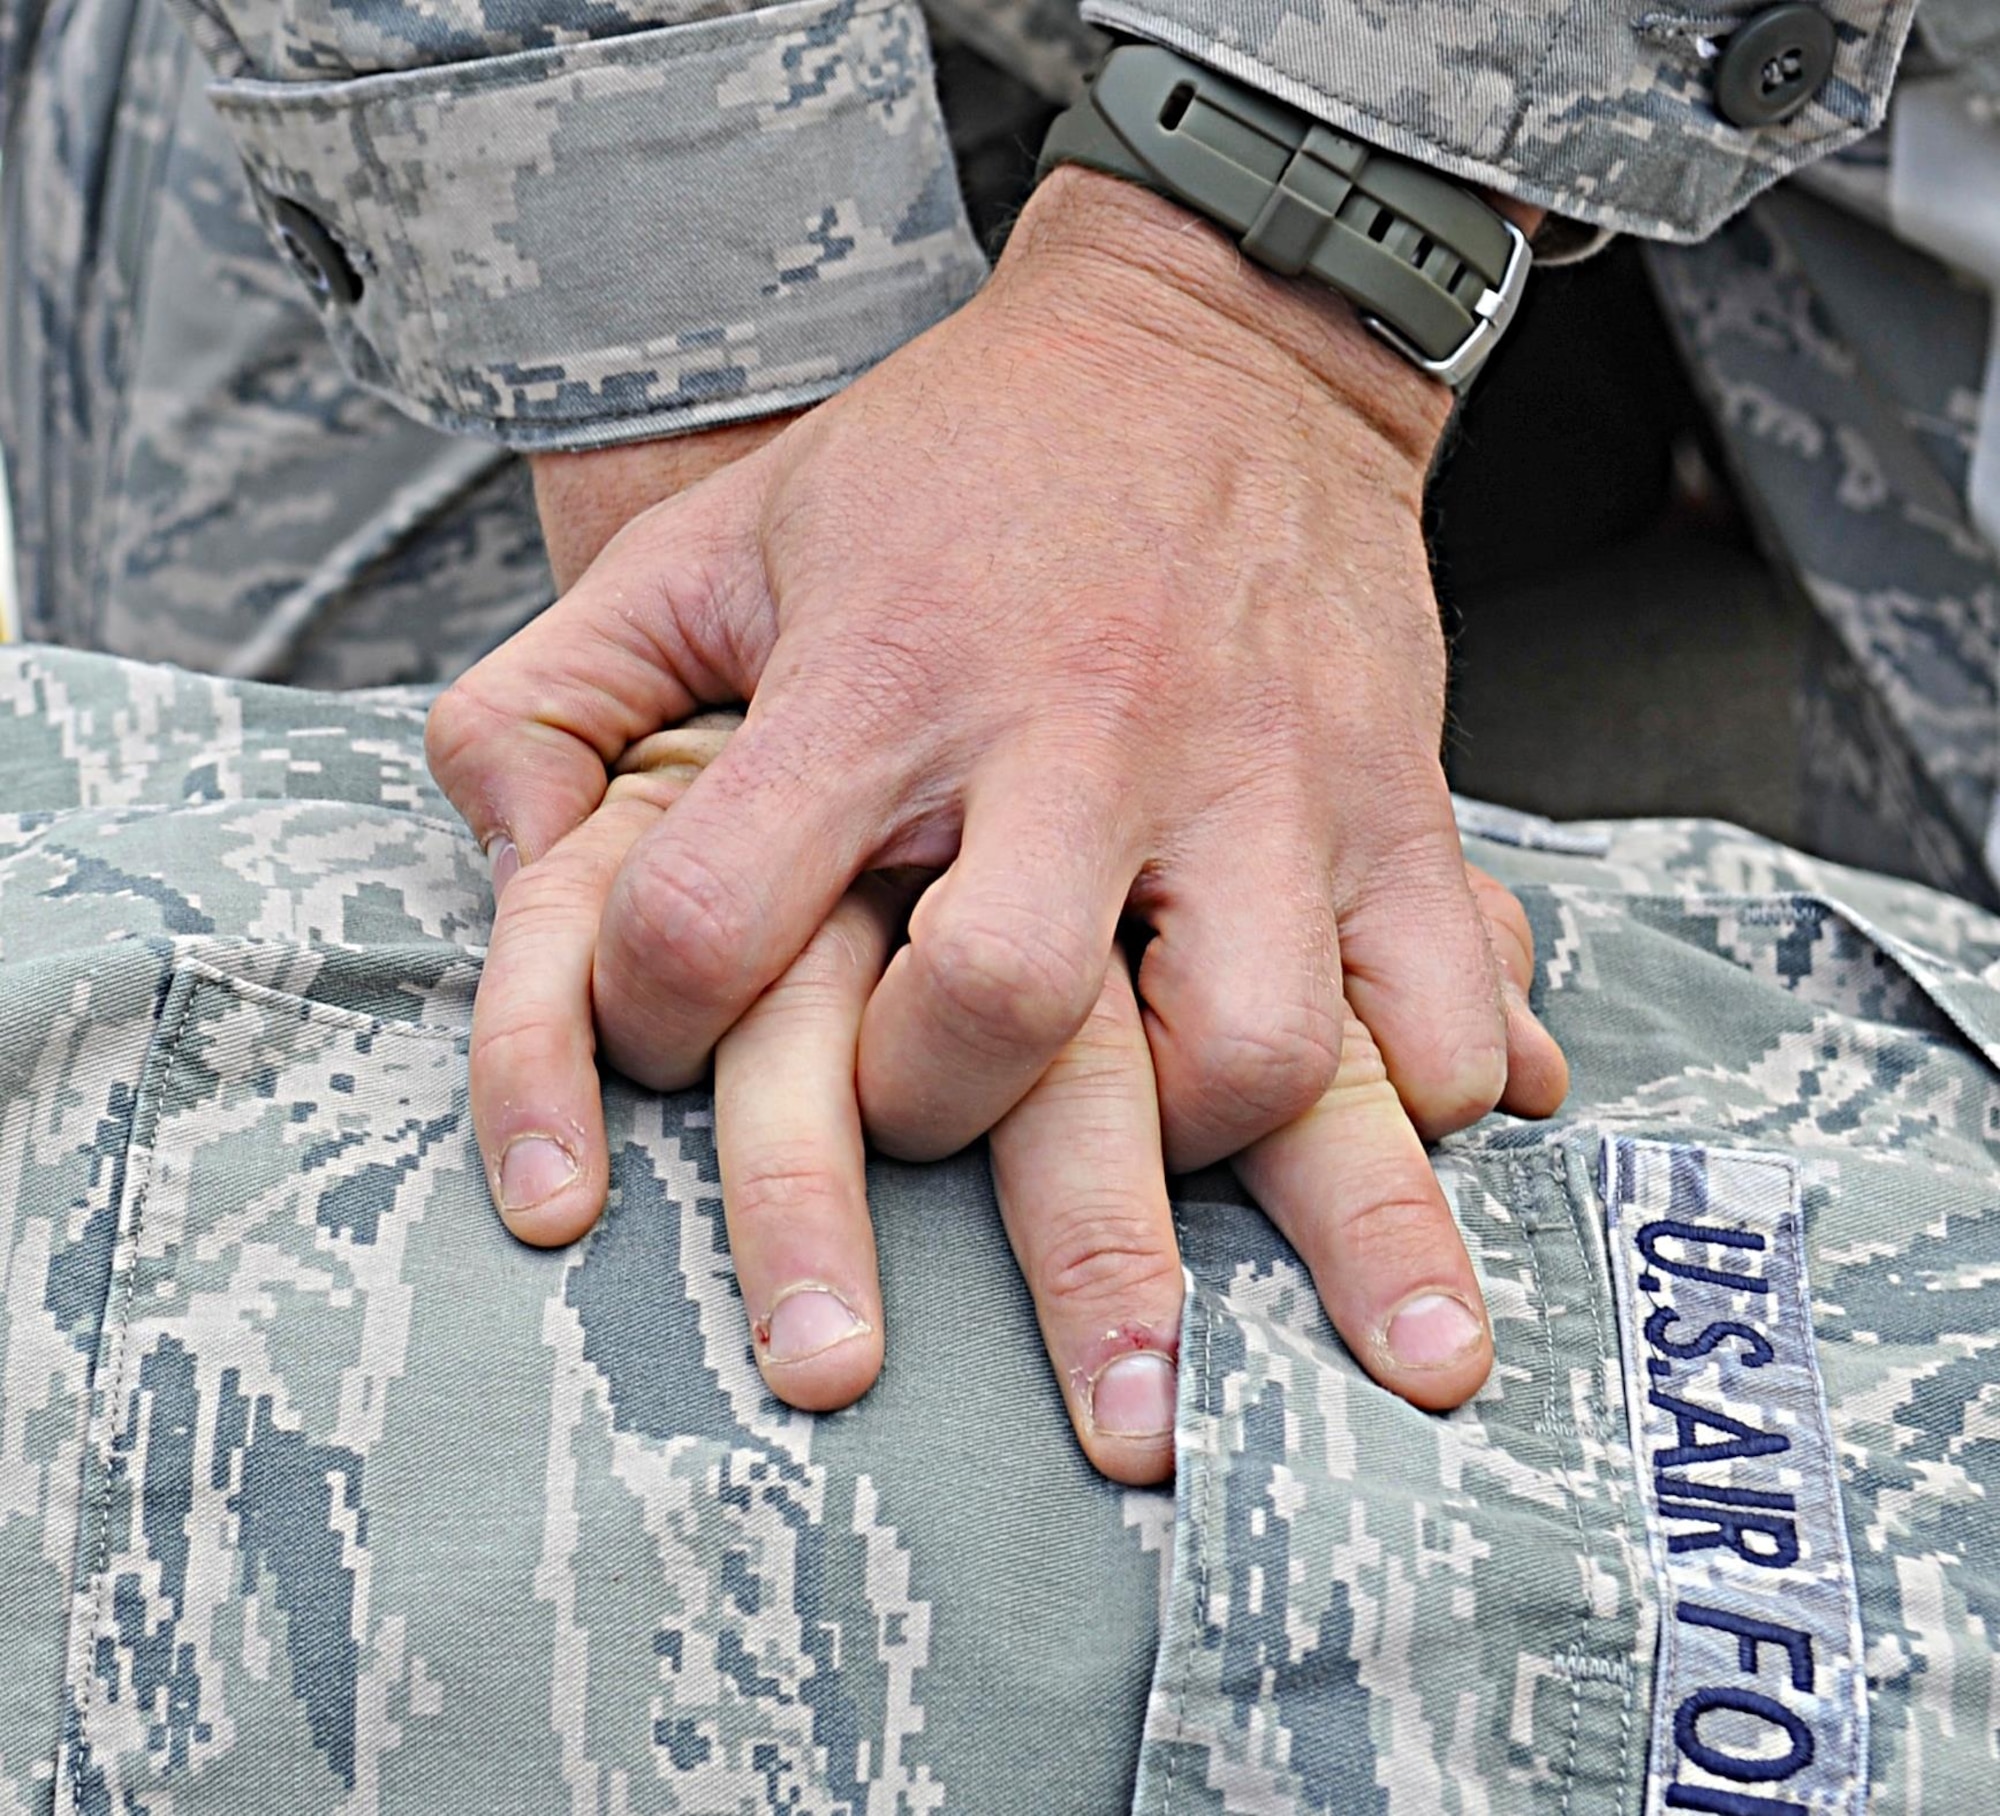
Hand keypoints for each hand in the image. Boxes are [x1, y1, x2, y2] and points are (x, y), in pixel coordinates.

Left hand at [430, 164, 1535, 1193]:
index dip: (643, 1020)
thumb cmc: (951, 468)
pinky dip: (1394, 1097)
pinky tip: (1340, 1099)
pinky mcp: (1395, 804)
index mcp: (883, 679)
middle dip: (925, 1116)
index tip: (670, 1020)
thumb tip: (491, 846)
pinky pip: (1428, 1014)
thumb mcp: (723, 534)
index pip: (707, 920)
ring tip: (1128, 1130)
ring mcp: (1256, 780)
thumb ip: (562, 688)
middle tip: (918, 1105)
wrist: (1218, 343)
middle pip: (992, 1013)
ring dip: (1170, 1149)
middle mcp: (1076, 737)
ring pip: (1241, 1054)